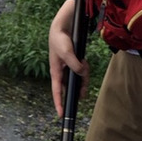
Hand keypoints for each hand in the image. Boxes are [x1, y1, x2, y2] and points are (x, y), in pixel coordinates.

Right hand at [49, 0, 88, 116]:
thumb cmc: (60, 39)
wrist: (63, 26)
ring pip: (78, 79)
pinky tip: (85, 63)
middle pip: (71, 87)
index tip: (61, 115)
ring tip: (84, 65)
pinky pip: (82, 70)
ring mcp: (69, 67)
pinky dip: (85, 69)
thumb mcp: (67, 53)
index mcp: (55, 72)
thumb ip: (75, 65)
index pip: (57, 91)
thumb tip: (82, 74)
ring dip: (83, 77)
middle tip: (83, 95)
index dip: (59, 103)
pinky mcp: (75, 61)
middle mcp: (62, 71)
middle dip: (78, 90)